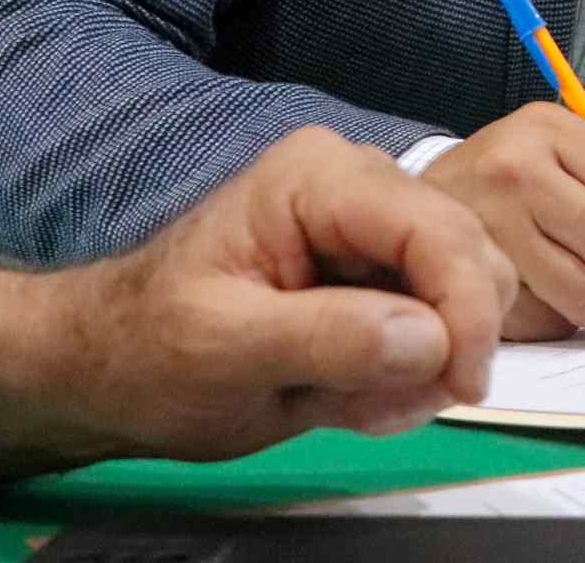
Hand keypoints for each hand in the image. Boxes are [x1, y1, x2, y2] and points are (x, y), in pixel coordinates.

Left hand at [44, 127, 517, 462]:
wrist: (114, 365)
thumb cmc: (149, 350)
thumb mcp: (224, 349)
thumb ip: (326, 337)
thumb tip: (430, 338)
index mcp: (320, 178)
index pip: (438, 230)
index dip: (467, 309)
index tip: (460, 386)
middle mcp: (362, 184)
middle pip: (470, 253)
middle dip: (448, 341)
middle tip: (388, 406)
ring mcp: (375, 225)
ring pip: (468, 289)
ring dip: (428, 363)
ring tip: (353, 402)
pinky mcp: (381, 269)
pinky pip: (442, 319)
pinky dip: (414, 372)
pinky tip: (352, 392)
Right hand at [421, 102, 584, 338]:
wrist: (413, 203)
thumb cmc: (508, 182)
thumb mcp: (557, 156)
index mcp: (549, 130)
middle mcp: (516, 169)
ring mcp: (487, 224)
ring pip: (584, 291)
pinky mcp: (469, 280)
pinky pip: (543, 318)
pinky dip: (562, 321)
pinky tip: (555, 305)